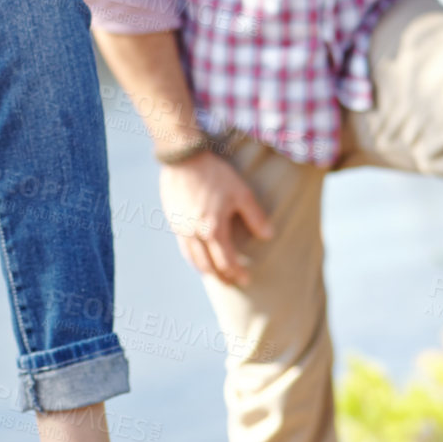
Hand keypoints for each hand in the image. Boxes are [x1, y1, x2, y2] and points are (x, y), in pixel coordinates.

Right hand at [158, 149, 272, 285]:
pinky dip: (192, 257)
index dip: (237, 273)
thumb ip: (255, 216)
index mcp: (213, 229)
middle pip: (208, 266)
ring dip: (205, 270)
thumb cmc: (215, 174)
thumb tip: (269, 235)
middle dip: (221, 277)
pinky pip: (183, 247)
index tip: (246, 279)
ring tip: (215, 274)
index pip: (226, 261)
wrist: (183, 159)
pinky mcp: (173, 221)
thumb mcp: (241, 192)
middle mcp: (195, 234)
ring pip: (192, 259)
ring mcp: (181, 229)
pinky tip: (198, 256)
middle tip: (231, 282)